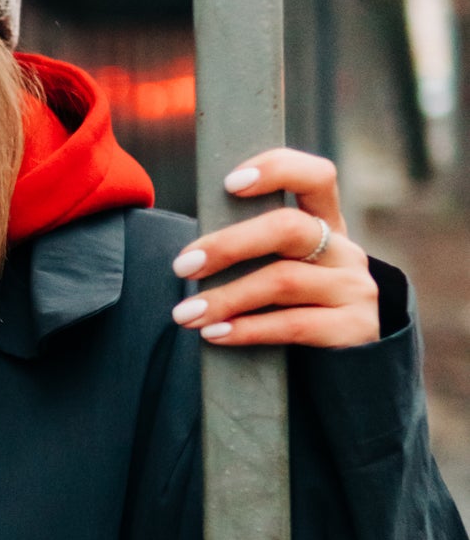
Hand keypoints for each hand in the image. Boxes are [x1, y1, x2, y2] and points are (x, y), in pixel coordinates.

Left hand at [169, 148, 378, 348]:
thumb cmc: (296, 311)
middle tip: (183, 266)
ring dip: (225, 297)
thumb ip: (256, 250)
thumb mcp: (284, 271)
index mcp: (327, 226)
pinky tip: (215, 334)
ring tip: (186, 315)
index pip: (316, 176)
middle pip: (289, 228)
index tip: (229, 183)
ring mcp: (355, 288)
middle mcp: (346, 251)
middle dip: (228, 245)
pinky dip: (247, 329)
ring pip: (283, 280)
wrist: (346, 370)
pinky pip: (293, 324)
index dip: (277, 169)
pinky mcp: (355, 328)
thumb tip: (192, 251)